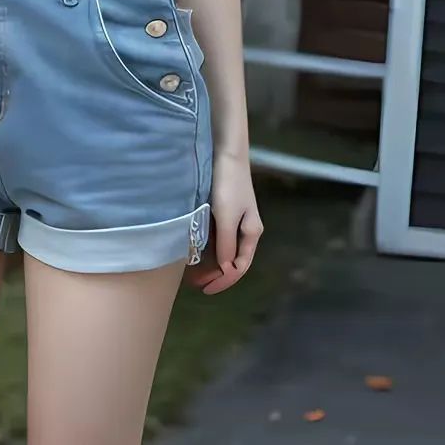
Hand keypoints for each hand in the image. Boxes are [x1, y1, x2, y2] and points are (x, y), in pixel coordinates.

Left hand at [185, 150, 262, 293]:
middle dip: (216, 275)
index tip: (206, 289)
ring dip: (211, 264)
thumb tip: (226, 268)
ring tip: (193, 272)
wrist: (225, 155)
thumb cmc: (228, 186)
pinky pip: (217, 239)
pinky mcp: (224, 213)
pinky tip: (195, 252)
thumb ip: (226, 243)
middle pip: (233, 261)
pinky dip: (208, 249)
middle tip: (196, 284)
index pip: (240, 266)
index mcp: (252, 233)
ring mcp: (235, 222)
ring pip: (224, 251)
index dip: (224, 281)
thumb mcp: (226, 217)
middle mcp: (245, 230)